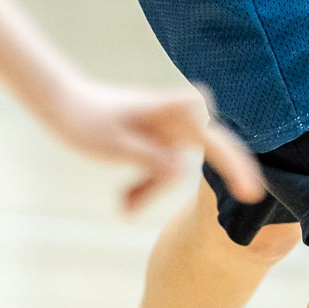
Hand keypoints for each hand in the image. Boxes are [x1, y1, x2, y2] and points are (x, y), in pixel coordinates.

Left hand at [44, 77, 263, 212]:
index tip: (249, 192)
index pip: (211, 138)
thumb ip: (149, 158)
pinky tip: (123, 202)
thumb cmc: (84, 119)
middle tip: (245, 195)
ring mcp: (166, 130)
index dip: (234, 164)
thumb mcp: (113, 145)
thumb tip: (182, 170)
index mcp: (168, 112)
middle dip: (210, 178)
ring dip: (154, 190)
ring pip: (177, 167)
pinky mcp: (155, 140)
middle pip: (206, 150)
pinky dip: (145, 187)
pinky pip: (161, 169)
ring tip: (123, 204)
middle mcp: (174, 118)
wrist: (59, 103)